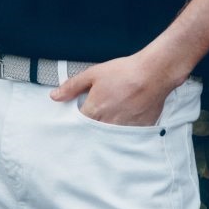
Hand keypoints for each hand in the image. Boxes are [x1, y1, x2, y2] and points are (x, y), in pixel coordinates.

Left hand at [50, 55, 173, 126]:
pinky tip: (126, 120)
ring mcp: (123, 129)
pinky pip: (127, 136)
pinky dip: (124, 130)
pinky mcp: (138, 129)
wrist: (153, 73)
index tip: (76, 122)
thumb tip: (55, 96)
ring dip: (107, 130)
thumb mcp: (93, 73)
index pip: (78, 125)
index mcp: (94, 111)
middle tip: (93, 122)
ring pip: (109, 136)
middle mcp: (107, 124)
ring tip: (111, 120)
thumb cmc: (124, 72)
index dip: (76, 123)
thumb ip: (72, 86)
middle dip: (90, 128)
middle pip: (93, 133)